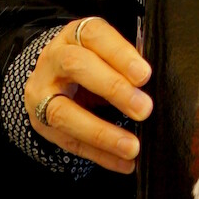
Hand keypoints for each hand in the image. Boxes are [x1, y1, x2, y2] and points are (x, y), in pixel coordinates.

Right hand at [24, 17, 151, 173]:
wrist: (54, 80)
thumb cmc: (93, 64)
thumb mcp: (105, 54)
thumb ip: (126, 65)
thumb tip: (156, 86)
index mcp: (74, 36)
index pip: (93, 35)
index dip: (120, 54)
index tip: (145, 75)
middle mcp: (53, 60)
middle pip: (76, 66)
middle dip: (112, 87)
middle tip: (144, 109)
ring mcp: (42, 92)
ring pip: (64, 112)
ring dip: (101, 133)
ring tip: (132, 147)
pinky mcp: (41, 123)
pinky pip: (69, 142)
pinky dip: (100, 156)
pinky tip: (124, 164)